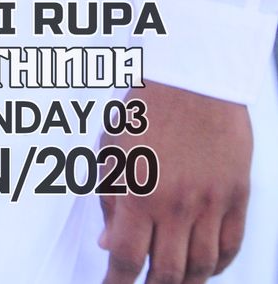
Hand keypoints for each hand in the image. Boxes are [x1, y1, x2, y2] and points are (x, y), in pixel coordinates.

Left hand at [100, 81, 250, 283]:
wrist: (193, 83)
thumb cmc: (143, 113)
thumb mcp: (110, 155)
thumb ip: (110, 203)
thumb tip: (110, 246)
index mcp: (139, 194)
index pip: (127, 259)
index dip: (117, 283)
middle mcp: (177, 206)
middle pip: (168, 272)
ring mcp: (212, 204)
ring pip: (203, 267)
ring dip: (186, 282)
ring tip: (172, 283)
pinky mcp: (238, 198)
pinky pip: (231, 246)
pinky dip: (218, 265)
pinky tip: (204, 267)